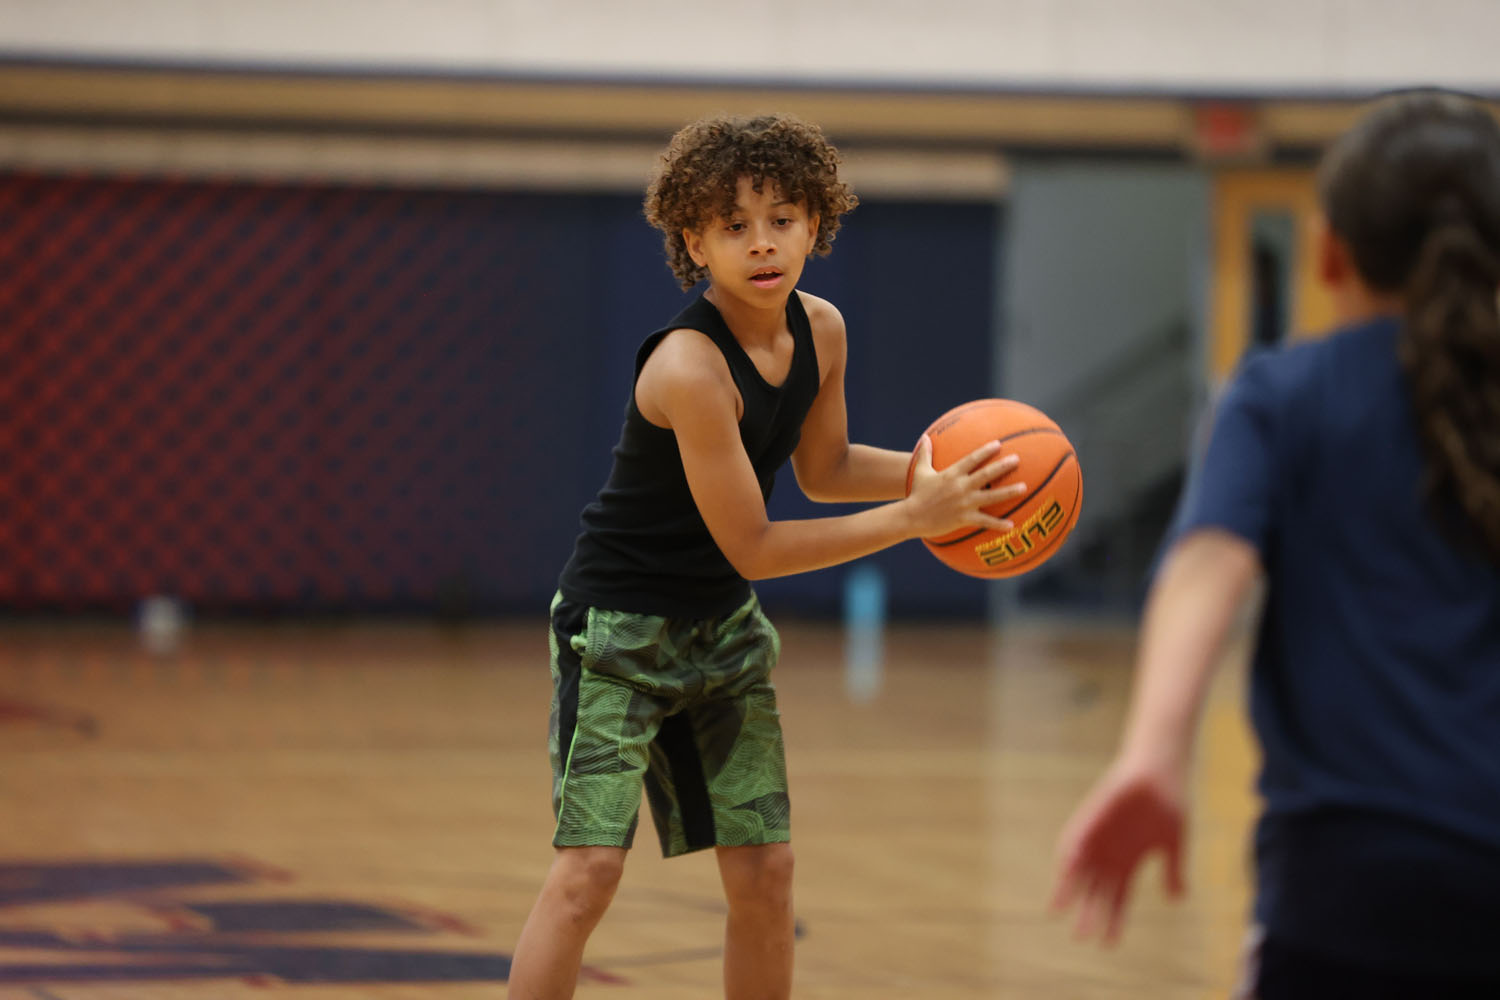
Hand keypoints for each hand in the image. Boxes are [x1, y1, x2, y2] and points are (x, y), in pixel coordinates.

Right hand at [903, 435, 1023, 539]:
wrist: (910, 516)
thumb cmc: (916, 494)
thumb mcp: (920, 471)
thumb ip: (924, 453)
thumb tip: (925, 437)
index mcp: (951, 474)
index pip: (972, 459)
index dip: (986, 451)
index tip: (999, 444)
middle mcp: (960, 487)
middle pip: (986, 474)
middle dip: (1003, 466)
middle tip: (1017, 459)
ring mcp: (964, 503)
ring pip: (991, 497)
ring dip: (1008, 492)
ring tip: (1023, 487)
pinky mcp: (964, 518)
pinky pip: (985, 521)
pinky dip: (998, 524)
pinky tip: (1011, 525)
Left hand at [1051, 754, 1186, 944]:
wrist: (1162, 767)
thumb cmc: (1168, 804)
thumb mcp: (1174, 843)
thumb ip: (1173, 871)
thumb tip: (1177, 899)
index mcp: (1130, 861)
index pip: (1119, 897)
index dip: (1114, 920)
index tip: (1109, 943)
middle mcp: (1111, 851)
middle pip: (1097, 889)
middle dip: (1090, 912)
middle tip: (1081, 937)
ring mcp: (1101, 833)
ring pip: (1081, 866)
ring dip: (1071, 886)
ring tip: (1060, 907)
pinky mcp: (1095, 812)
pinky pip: (1079, 832)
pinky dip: (1073, 849)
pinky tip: (1067, 865)